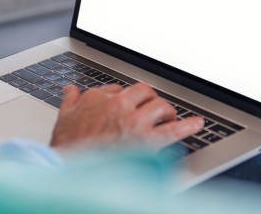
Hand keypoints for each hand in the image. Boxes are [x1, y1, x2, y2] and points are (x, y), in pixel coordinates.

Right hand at [50, 83, 203, 152]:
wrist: (69, 171)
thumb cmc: (66, 148)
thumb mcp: (63, 119)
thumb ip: (70, 101)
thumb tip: (71, 90)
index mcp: (97, 97)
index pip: (119, 89)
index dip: (125, 99)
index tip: (128, 106)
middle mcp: (118, 104)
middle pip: (143, 92)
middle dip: (149, 100)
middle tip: (152, 109)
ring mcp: (134, 121)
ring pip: (160, 106)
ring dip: (166, 112)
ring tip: (168, 118)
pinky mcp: (147, 141)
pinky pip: (173, 130)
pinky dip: (188, 126)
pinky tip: (197, 124)